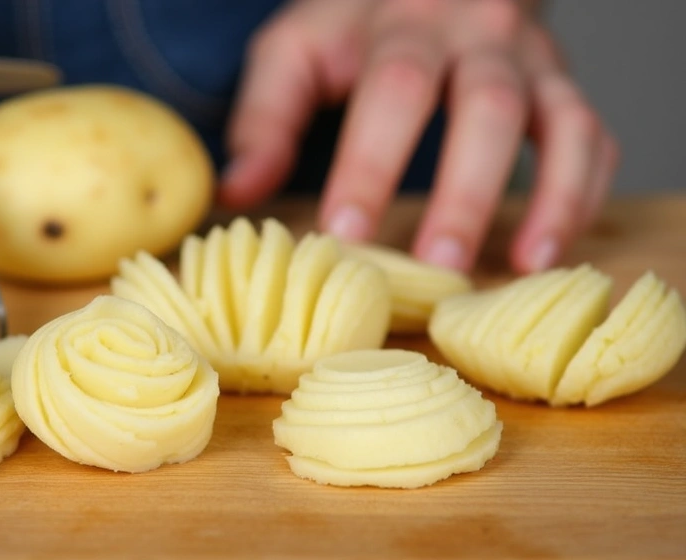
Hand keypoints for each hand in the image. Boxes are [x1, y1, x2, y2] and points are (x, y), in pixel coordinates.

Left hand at [221, 0, 618, 273]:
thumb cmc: (350, 31)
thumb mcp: (295, 53)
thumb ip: (265, 116)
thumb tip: (234, 191)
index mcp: (399, 26)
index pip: (392, 90)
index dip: (370, 163)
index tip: (343, 233)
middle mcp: (475, 35)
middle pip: (485, 104)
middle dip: (464, 190)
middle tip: (437, 267)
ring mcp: (528, 61)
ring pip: (560, 119)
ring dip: (550, 195)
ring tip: (526, 263)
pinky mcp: (559, 87)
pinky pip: (591, 135)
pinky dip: (582, 191)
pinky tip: (554, 248)